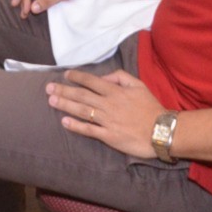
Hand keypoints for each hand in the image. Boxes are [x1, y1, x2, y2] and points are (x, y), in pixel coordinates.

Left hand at [46, 68, 164, 157]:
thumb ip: (121, 77)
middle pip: (82, 96)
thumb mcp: (139, 85)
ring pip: (82, 111)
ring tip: (51, 101)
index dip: (77, 77)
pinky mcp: (109, 136)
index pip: (91, 81)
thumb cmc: (151, 108)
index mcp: (115, 91)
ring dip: (65, 105)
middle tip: (48, 88)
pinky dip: (76, 126)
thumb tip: (104, 77)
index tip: (65, 75)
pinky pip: (89, 130)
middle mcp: (108, 104)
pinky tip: (64, 122)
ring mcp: (107, 121)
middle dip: (64, 90)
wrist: (163, 131)